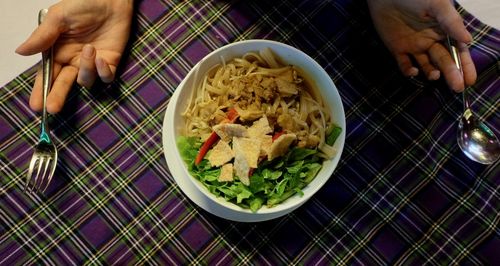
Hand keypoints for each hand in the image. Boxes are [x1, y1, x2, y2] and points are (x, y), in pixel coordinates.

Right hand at [16, 0, 132, 113]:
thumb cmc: (83, 4)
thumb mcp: (58, 17)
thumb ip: (42, 37)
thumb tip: (20, 52)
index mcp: (57, 50)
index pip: (47, 74)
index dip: (41, 89)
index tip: (36, 104)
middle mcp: (73, 59)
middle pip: (63, 84)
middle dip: (57, 96)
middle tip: (53, 108)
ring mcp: (92, 62)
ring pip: (85, 80)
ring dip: (86, 68)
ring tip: (89, 48)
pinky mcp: (110, 62)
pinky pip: (106, 77)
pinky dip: (103, 71)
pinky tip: (101, 57)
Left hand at [367, 0, 476, 91]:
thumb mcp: (437, 5)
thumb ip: (451, 22)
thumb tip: (468, 40)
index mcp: (444, 30)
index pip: (457, 51)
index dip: (464, 65)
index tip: (470, 80)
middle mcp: (431, 41)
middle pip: (444, 61)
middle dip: (452, 74)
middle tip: (457, 87)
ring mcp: (414, 46)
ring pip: (427, 65)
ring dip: (432, 73)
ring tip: (435, 76)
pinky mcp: (398, 50)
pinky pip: (405, 65)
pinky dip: (409, 71)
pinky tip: (413, 71)